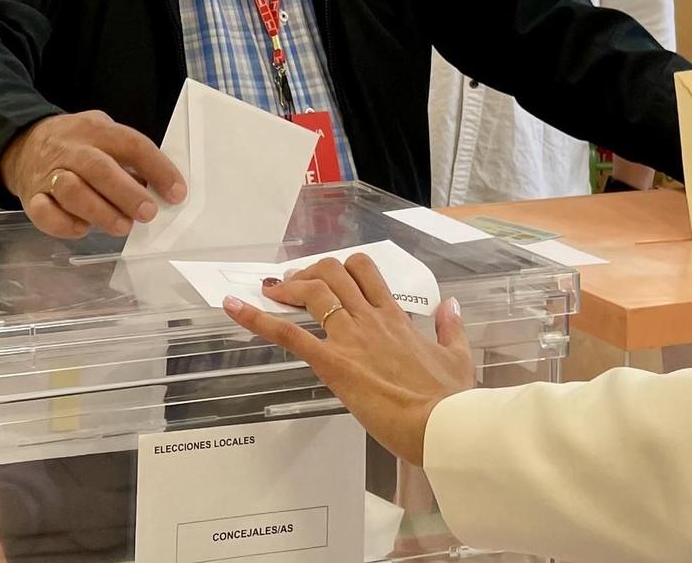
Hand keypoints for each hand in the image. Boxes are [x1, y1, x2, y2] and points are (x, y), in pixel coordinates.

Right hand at [0, 110, 187, 239]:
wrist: (23, 144)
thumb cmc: (77, 144)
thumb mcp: (104, 135)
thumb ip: (129, 158)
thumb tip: (161, 190)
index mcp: (96, 130)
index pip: (131, 144)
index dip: (157, 168)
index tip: (177, 193)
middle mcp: (71, 149)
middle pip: (98, 168)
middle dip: (126, 193)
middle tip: (148, 213)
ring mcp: (49, 173)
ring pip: (71, 191)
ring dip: (100, 212)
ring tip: (122, 226)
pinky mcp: (32, 197)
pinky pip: (45, 213)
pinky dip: (65, 225)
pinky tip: (83, 229)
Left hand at [222, 252, 474, 466]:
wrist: (441, 425)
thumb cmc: (450, 399)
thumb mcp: (458, 358)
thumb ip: (451, 328)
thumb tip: (450, 306)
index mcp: (396, 318)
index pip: (366, 272)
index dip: (342, 267)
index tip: (329, 275)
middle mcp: (370, 320)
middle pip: (334, 273)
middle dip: (311, 271)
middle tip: (297, 283)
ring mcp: (350, 338)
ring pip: (313, 292)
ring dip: (288, 286)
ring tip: (272, 290)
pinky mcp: (333, 362)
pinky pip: (289, 333)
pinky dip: (257, 318)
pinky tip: (234, 307)